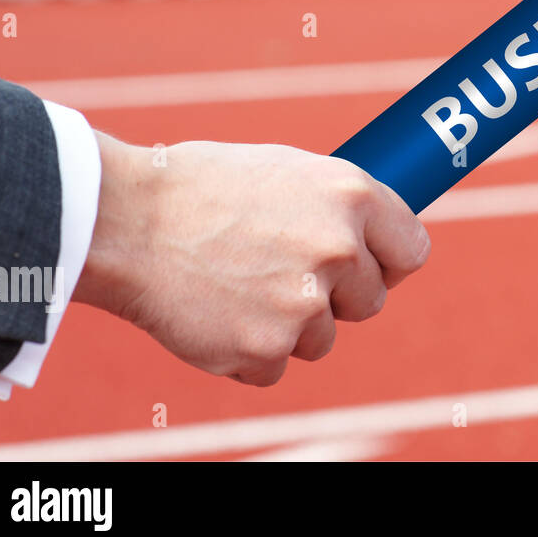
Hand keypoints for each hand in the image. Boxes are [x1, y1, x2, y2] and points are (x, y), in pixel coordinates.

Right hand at [75, 133, 429, 385]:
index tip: (370, 267)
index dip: (389, 261)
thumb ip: (339, 207)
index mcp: (351, 196)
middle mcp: (338, 249)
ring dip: (289, 325)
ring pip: (323, 338)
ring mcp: (304, 305)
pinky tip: (217, 312)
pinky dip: (249, 351)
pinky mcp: (265, 349)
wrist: (124, 221)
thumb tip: (377, 239)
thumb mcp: (287, 171)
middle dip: (335, 296)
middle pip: (370, 302)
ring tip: (238, 285)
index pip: (413, 250)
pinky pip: (277, 365)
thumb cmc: (202, 187)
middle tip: (281, 272)